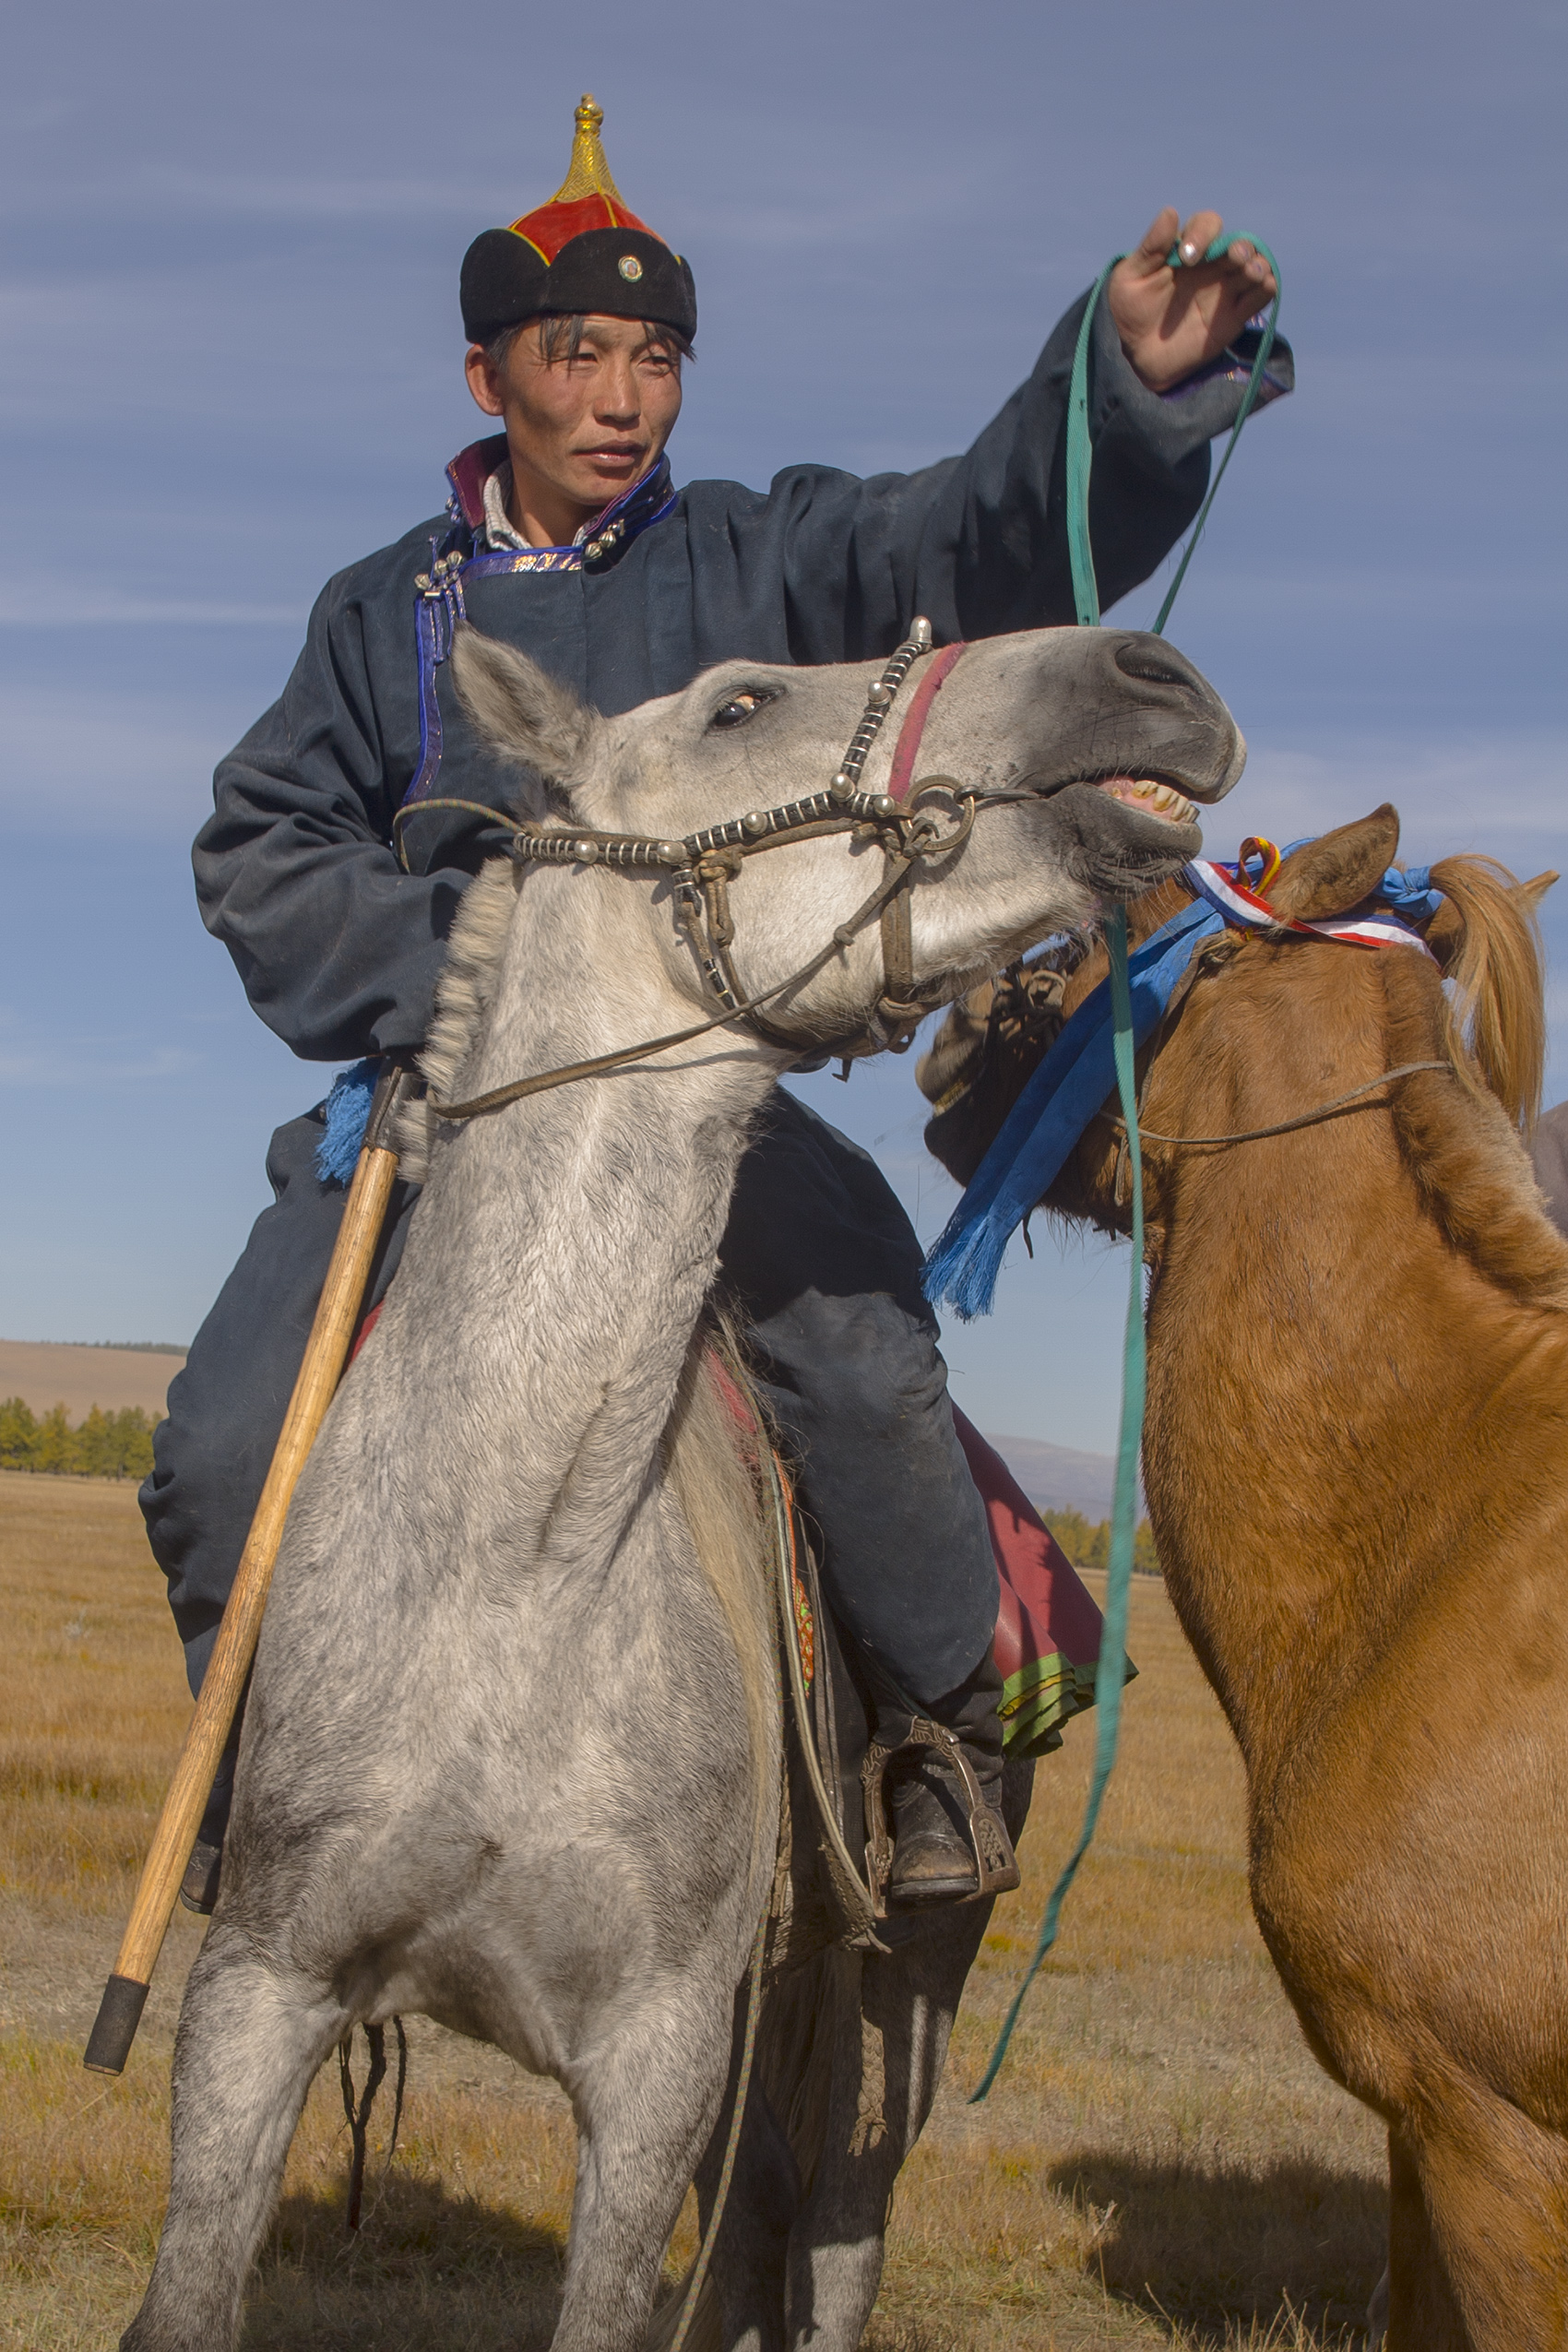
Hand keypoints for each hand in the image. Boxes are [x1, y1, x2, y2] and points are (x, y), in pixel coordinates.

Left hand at [1107, 209, 1276, 392]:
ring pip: (1254, 268)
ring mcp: (1225, 290)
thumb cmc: (1129, 311)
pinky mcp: (1235, 316)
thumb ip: (1151, 247)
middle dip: (1240, 247)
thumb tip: (1170, 212)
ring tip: (1250, 272)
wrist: (1136, 356)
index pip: (1207, 226)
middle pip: (1238, 245)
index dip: (1202, 233)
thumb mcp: (1131, 277)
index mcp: (1188, 249)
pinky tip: (1265, 286)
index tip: (1187, 257)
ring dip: (1258, 265)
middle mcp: (1211, 265)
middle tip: (1233, 257)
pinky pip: (1260, 297)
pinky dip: (1268, 288)